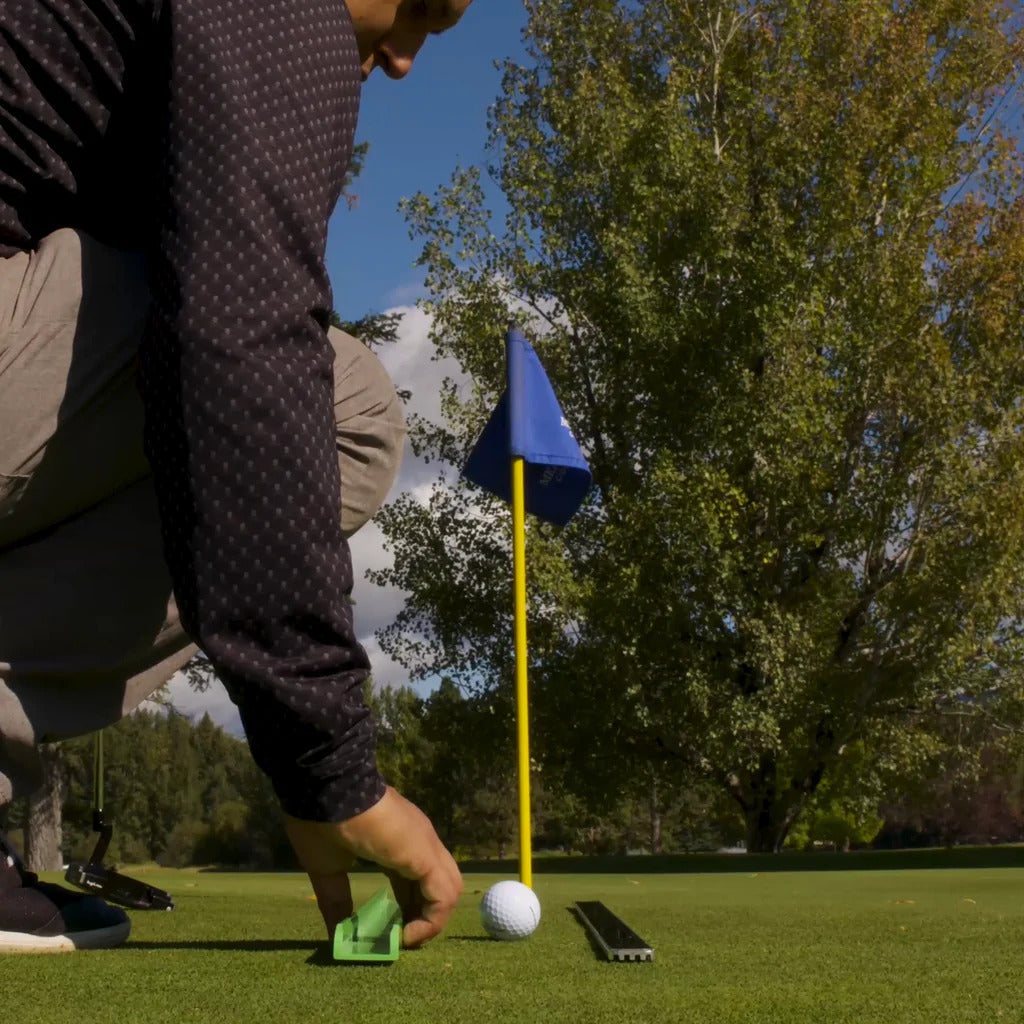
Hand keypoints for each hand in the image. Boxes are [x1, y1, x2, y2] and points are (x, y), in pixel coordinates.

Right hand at [284, 786, 461, 947]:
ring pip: (447, 891)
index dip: (406, 909)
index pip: (414, 881)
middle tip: (396, 940)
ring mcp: (425, 846)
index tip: (385, 932)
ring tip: (401, 940)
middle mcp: (418, 842)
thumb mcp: (327, 868)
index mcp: (397, 841)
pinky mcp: (425, 855)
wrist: (326, 788)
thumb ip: (336, 901)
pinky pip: (442, 897)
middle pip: (436, 886)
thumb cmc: (322, 820)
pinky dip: (430, 922)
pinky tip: (404, 935)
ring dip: (428, 923)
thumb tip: (337, 937)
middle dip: (421, 918)